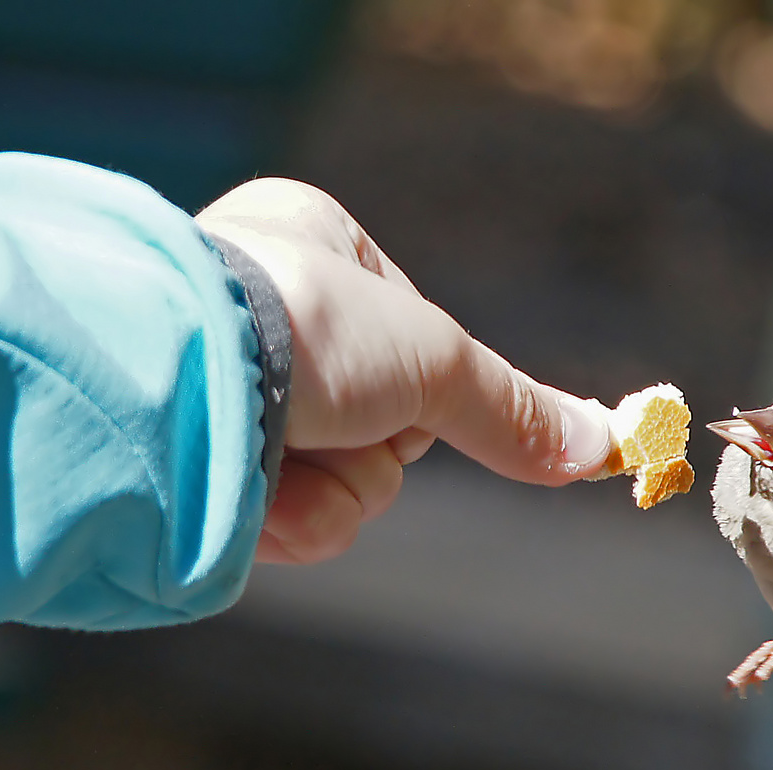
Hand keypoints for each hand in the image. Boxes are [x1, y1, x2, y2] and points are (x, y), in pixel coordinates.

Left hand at [196, 179, 612, 564]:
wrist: (165, 383)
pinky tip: (250, 495)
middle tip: (338, 423)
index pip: (414, 343)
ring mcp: (228, 388)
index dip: (426, 386)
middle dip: (368, 454)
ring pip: (341, 481)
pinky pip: (286, 514)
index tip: (433, 406)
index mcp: (311, 245)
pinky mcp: (199, 459)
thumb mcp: (431, 360)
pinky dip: (286, 521)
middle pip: (384, 429)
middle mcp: (265, 310)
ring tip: (281, 455)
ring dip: (329, 493)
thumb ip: (511, 409)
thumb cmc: (298, 324)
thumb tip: (607, 448)